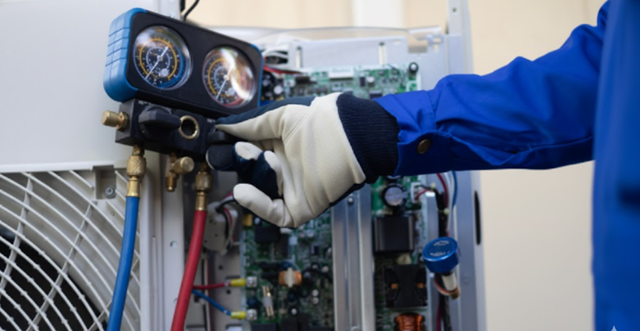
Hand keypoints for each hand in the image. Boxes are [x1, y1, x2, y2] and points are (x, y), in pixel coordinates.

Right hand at [207, 93, 397, 226]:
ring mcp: (292, 190)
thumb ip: (251, 125)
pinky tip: (244, 191)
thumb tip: (224, 126)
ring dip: (256, 175)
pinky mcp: (300, 208)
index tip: (216, 145)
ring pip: (260, 191)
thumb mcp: (281, 117)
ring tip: (262, 158)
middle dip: (242, 162)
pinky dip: (257, 204)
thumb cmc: (323, 122)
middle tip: (236, 151)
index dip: (232, 150)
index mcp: (278, 147)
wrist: (351, 136)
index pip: (247, 153)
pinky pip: (274, 212)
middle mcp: (284, 169)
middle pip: (250, 174)